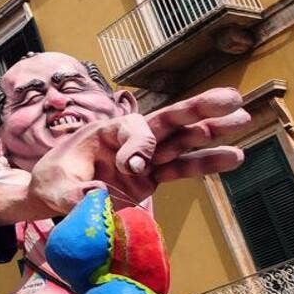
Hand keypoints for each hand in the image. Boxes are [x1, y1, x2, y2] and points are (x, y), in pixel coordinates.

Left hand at [15, 88, 248, 218]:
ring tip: (244, 119)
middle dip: (198, 108)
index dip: (140, 146)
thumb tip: (102, 196)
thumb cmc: (50, 182)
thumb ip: (77, 194)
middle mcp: (127, 140)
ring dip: (211, 131)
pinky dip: (205, 163)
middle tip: (231, 97)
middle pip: (166, 120)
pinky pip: (180, 168)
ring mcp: (141, 159)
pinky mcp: (149, 178)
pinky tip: (234, 156)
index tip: (133, 169)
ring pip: (180, 141)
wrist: (50, 196)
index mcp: (103, 131)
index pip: (134, 129)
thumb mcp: (54, 187)